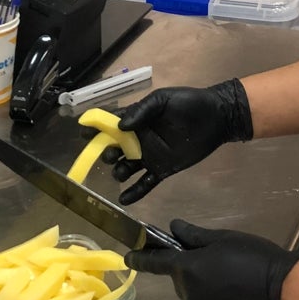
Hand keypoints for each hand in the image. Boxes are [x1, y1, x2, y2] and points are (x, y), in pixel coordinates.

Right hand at [110, 79, 252, 203]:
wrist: (216, 117)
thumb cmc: (189, 103)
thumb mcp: (163, 99)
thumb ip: (142, 110)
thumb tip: (121, 126)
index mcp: (137, 120)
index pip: (111, 125)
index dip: (96, 129)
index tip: (83, 134)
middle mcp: (139, 139)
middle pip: (115, 149)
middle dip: (107, 153)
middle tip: (110, 155)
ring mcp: (150, 156)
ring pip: (127, 168)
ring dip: (119, 172)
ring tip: (121, 172)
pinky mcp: (163, 169)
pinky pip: (145, 183)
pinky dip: (135, 192)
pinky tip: (124, 200)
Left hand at [126, 219, 298, 299]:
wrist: (286, 295)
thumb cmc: (255, 258)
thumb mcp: (225, 239)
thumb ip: (195, 236)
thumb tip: (173, 228)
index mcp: (188, 269)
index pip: (156, 262)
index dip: (140, 258)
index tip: (128, 257)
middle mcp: (189, 296)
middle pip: (182, 280)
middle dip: (192, 270)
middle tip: (217, 261)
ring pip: (199, 298)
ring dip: (209, 289)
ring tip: (237, 281)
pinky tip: (242, 299)